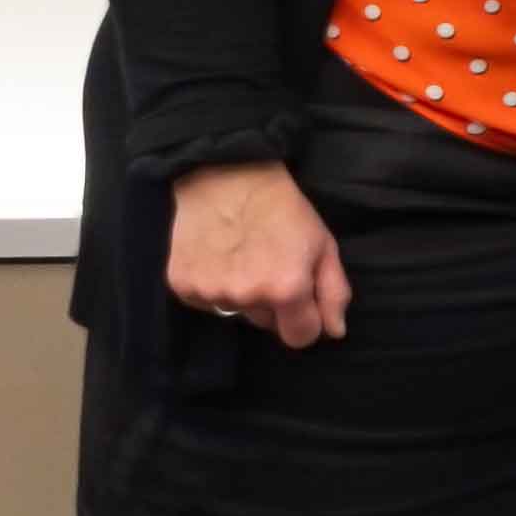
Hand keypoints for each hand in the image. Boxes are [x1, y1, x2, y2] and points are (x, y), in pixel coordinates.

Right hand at [168, 161, 349, 348]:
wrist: (226, 177)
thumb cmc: (283, 210)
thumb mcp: (323, 245)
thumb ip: (334, 292)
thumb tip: (334, 332)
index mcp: (286, 289)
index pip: (299, 337)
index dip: (304, 321)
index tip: (301, 300)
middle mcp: (245, 297)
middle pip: (266, 324)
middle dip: (272, 303)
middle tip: (269, 264)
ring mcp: (209, 292)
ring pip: (235, 312)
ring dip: (242, 294)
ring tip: (242, 257)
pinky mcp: (181, 285)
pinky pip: (205, 301)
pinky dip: (213, 286)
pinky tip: (218, 257)